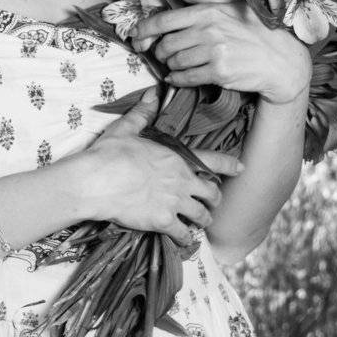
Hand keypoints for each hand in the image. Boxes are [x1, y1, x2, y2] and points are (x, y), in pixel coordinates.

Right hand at [76, 87, 243, 242]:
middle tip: (211, 204)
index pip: (211, 160)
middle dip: (214, 199)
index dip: (229, 165)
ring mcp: (174, 203)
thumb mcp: (126, 129)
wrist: (95, 181)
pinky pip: (184, 235)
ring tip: (200, 224)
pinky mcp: (163, 222)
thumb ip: (142, 113)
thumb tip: (152, 95)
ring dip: (203, 220)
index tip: (241, 169)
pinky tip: (185, 241)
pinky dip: (186, 239)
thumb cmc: (109, 153)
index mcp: (175, 158)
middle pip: (212, 193)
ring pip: (202, 216)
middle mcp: (181, 181)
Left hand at [131, 0, 310, 105]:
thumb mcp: (234, 3)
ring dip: (170, 65)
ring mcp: (214, 52)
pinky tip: (178, 78)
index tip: (136, 36)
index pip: (165, 20)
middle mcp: (209, 30)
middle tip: (161, 54)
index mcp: (208, 11)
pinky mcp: (219, 72)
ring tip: (176, 64)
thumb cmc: (257, 28)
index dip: (144, 29)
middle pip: (166, 44)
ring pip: (174, 62)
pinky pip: (186, 78)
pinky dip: (177, 79)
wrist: (280, 59)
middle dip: (159, 51)